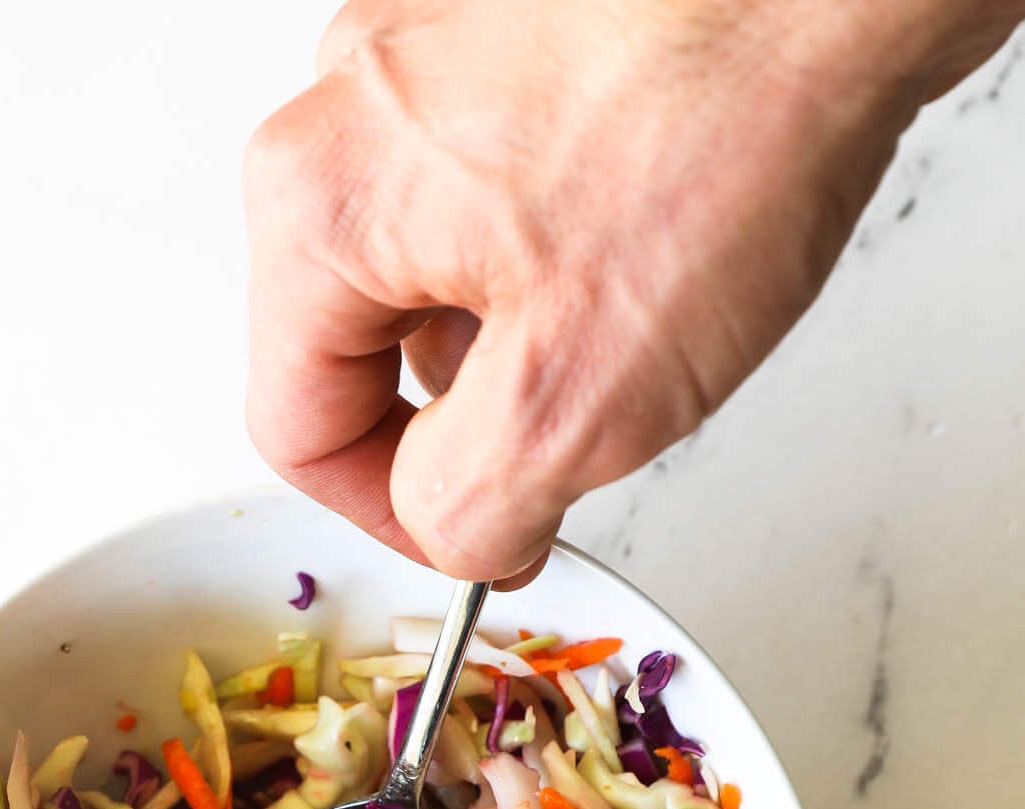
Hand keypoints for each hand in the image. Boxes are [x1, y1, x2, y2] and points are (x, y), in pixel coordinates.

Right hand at [244, 0, 1024, 578]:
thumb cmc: (726, 128)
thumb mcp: (571, 402)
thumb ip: (467, 507)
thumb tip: (454, 532)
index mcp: (321, 200)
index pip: (298, 429)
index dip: (393, 521)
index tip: (487, 541)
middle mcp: (350, 106)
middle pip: (358, 345)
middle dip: (464, 419)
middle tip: (578, 437)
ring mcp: (430, 54)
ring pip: (433, 271)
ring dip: (516, 335)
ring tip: (635, 320)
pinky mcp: (514, 33)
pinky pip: (497, 192)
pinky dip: (558, 251)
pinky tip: (650, 244)